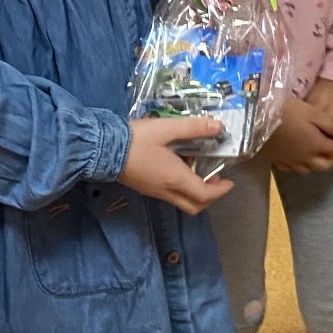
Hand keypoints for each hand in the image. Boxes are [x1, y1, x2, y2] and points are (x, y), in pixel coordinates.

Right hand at [119, 115, 234, 213]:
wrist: (103, 150)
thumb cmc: (137, 140)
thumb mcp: (167, 128)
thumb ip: (194, 128)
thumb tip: (218, 126)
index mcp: (175, 179)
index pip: (205, 194)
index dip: (221, 190)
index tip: (229, 181)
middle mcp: (166, 191)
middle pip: (194, 206)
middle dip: (210, 197)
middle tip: (216, 179)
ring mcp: (154, 192)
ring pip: (182, 202)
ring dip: (196, 192)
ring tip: (199, 169)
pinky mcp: (146, 188)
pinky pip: (170, 195)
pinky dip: (182, 187)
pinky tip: (179, 165)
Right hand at [260, 98, 332, 173]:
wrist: (255, 121)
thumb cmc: (286, 112)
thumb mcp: (311, 112)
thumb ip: (331, 123)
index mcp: (317, 146)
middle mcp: (306, 158)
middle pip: (325, 165)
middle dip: (330, 156)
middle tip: (328, 144)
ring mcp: (290, 162)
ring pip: (308, 169)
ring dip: (314, 161)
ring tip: (312, 148)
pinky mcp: (277, 162)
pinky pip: (291, 168)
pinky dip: (296, 163)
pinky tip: (293, 153)